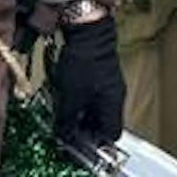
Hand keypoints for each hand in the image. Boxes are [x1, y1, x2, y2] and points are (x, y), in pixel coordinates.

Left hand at [53, 14, 125, 150]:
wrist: (88, 30)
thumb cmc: (83, 63)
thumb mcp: (71, 96)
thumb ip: (68, 120)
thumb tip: (63, 136)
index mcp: (113, 105)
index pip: (111, 135)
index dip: (96, 144)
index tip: (79, 147)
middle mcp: (114, 97)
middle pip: (102, 124)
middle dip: (84, 130)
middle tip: (65, 132)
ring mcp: (108, 85)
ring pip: (95, 109)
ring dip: (79, 115)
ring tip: (61, 115)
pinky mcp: (99, 74)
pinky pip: (90, 96)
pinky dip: (79, 101)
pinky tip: (63, 98)